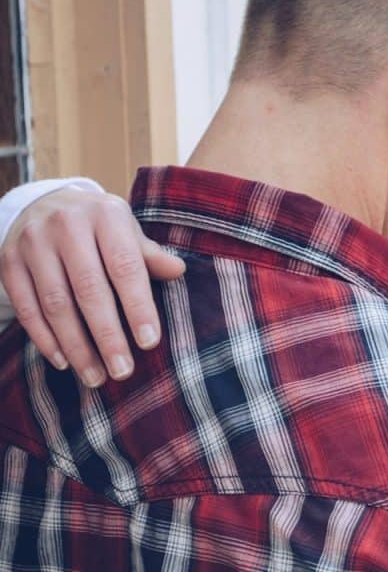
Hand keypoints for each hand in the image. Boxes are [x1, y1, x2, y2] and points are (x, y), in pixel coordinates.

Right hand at [0, 187, 184, 386]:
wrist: (45, 203)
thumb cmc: (100, 226)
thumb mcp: (127, 231)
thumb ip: (149, 255)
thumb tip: (178, 271)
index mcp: (105, 215)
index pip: (125, 267)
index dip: (138, 306)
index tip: (150, 342)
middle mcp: (66, 225)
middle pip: (89, 290)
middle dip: (107, 336)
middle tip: (123, 371)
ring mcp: (33, 243)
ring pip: (55, 303)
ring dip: (76, 345)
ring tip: (95, 377)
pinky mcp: (9, 261)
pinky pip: (26, 306)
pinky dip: (44, 338)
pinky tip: (63, 361)